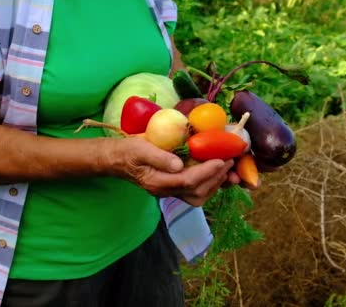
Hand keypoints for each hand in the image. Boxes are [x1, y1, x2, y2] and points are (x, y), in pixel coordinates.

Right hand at [108, 137, 232, 206]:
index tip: (221, 159)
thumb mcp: (139, 148)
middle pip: (196, 192)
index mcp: (156, 182)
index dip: (207, 171)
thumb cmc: (127, 151)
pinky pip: (195, 192)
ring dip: (215, 183)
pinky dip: (209, 184)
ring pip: (198, 196)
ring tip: (227, 169)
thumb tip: (179, 164)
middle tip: (230, 161)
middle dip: (216, 178)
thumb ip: (159, 157)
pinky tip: (216, 173)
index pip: (187, 181)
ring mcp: (168, 192)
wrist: (115, 160)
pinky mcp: (172, 187)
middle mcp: (164, 191)